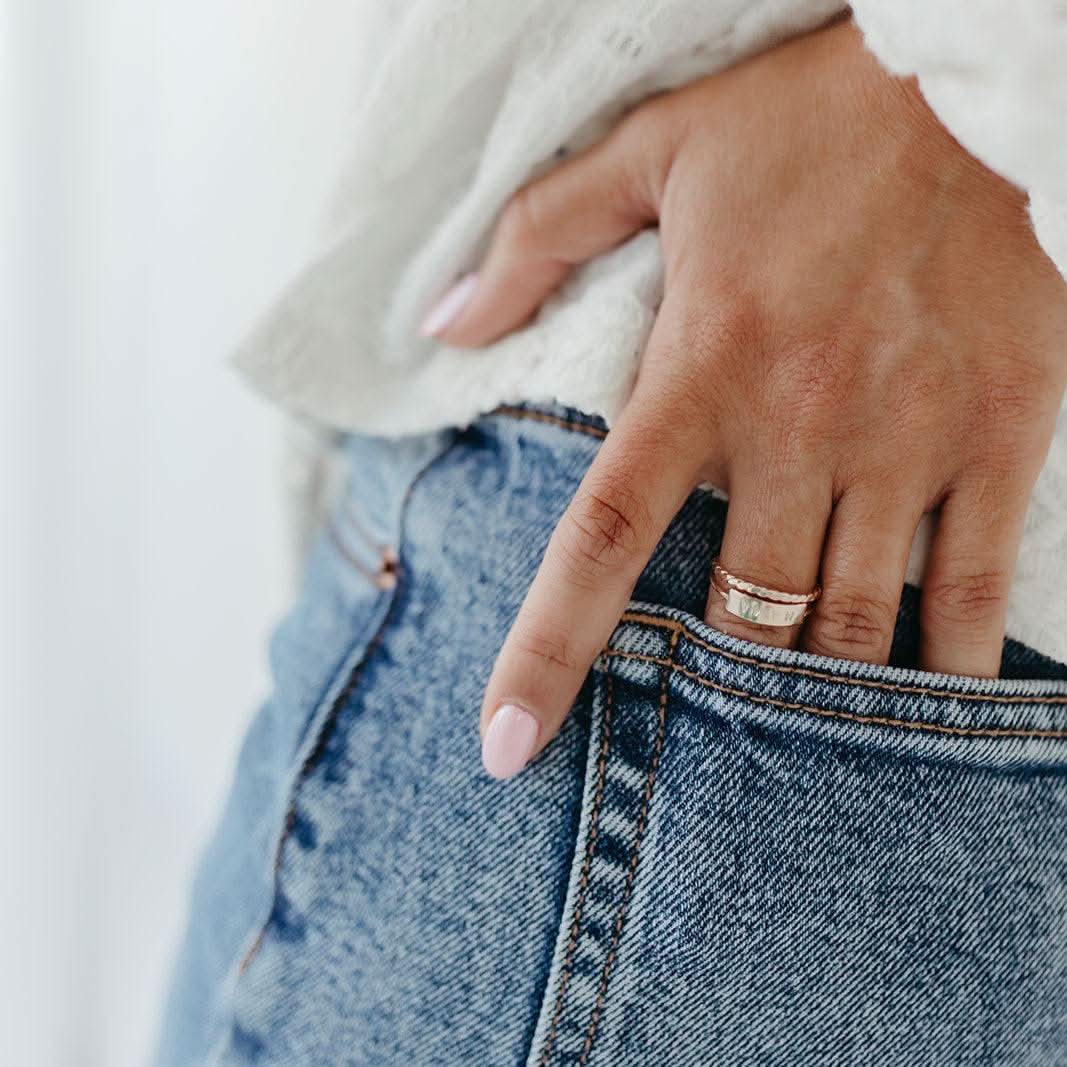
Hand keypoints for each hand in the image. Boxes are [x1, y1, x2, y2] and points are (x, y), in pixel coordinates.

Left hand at [424, 19, 1066, 778]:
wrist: (981, 75)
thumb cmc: (806, 120)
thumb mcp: (652, 150)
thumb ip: (535, 239)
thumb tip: (441, 324)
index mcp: (701, 366)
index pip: (605, 537)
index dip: (546, 652)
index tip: (506, 745)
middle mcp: (799, 424)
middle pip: (740, 616)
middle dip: (710, 693)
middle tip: (685, 740)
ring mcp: (906, 441)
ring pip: (850, 626)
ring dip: (812, 701)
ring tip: (781, 754)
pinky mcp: (999, 440)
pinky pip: (971, 590)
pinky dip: (948, 670)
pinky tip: (925, 716)